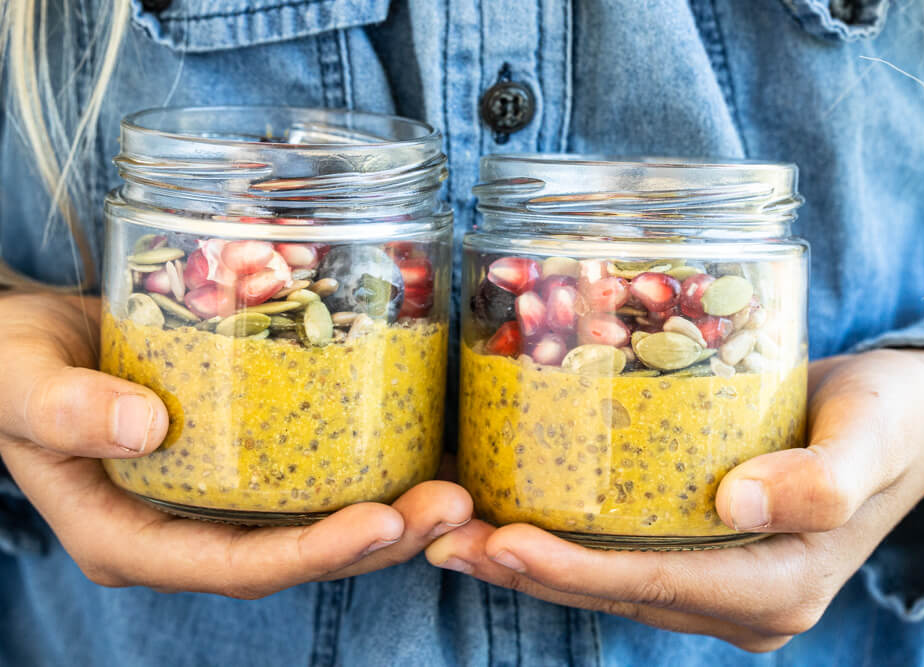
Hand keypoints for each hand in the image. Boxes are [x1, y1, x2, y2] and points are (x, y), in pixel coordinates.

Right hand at [0, 292, 471, 597]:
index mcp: (128, 536)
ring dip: (393, 512)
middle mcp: (185, 529)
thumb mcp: (17, 381)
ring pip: (316, 522)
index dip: (311, 555)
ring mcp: (218, 498)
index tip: (383, 525)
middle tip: (453, 507)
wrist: (26, 340)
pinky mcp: (245, 458)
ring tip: (459, 489)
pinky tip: (423, 450)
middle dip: (380, 540)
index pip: (232, 566)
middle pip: (295, 554)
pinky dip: (371, 469)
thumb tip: (143, 426)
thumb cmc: (9, 362)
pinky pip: (314, 476)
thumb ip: (64, 408)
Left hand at [427, 350, 923, 651]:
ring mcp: (718, 580)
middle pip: (612, 589)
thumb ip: (821, 477)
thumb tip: (735, 505)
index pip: (652, 583)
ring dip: (527, 557)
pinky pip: (618, 550)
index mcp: (775, 587)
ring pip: (605, 576)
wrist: (910, 414)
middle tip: (442, 537)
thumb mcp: (873, 434)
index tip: (498, 541)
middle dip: (524, 568)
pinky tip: (507, 505)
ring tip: (452, 529)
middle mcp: (738, 599)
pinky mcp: (702, 547)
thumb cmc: (895, 417)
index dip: (570, 570)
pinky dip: (560, 533)